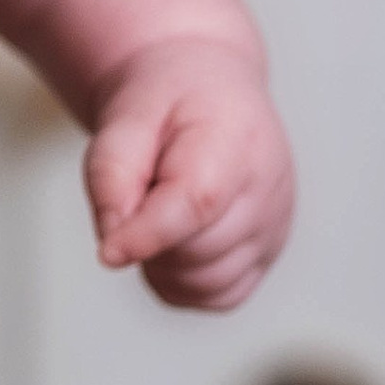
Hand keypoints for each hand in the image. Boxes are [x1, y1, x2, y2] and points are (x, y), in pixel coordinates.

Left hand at [82, 35, 292, 310]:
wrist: (204, 89)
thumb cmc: (164, 104)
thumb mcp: (122, 119)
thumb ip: (111, 177)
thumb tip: (114, 246)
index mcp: (238, 139)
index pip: (197, 204)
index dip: (148, 235)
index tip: (107, 252)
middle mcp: (270, 188)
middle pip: (197, 251)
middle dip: (149, 237)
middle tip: (139, 192)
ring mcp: (277, 225)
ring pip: (206, 282)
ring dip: (164, 263)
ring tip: (156, 210)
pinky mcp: (269, 253)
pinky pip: (218, 296)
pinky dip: (185, 282)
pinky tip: (173, 240)